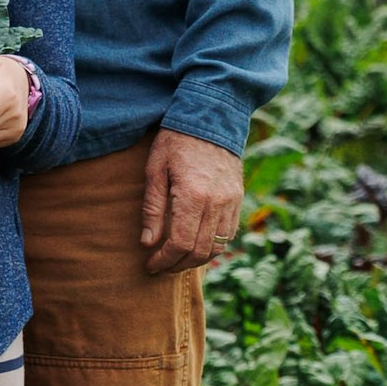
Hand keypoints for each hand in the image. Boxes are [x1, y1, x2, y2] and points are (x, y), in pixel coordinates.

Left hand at [140, 129, 245, 276]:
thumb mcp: (155, 170)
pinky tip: (196, 246)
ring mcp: (231, 202)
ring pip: (217, 247)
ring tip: (176, 261)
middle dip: (178, 265)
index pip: (180, 243)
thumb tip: (148, 242)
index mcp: (193, 196)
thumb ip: (152, 208)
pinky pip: (229, 234)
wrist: (211, 118)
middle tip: (161, 267)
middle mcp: (217, 203)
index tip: (151, 265)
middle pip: (199, 251)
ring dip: (196, 260)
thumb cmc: (177, 140)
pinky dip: (212, 247)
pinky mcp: (238, 199)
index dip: (165, 260)